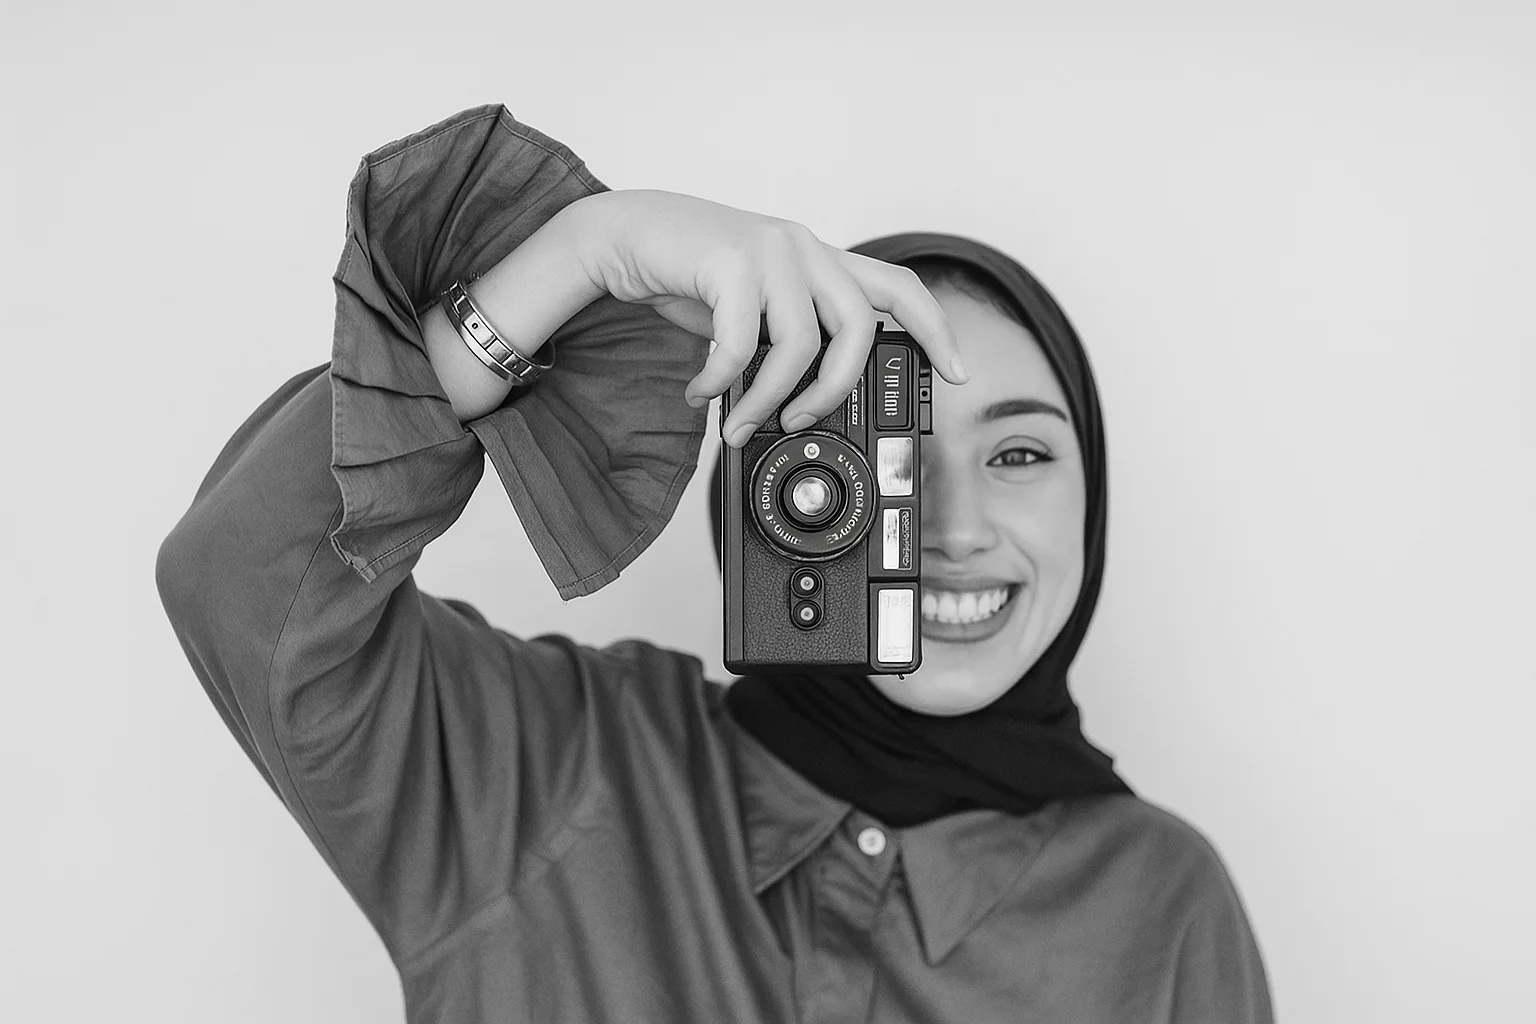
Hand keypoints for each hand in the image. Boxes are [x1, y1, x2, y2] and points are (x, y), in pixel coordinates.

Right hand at [566, 189, 968, 446]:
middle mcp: (805, 248)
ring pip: (800, 344)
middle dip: (836, 389)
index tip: (956, 372)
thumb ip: (786, 342)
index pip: (899, 288)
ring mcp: (772, 249)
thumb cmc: (688, 276)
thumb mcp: (751, 310)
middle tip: (801, 421)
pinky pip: (742, 341)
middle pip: (859, 327)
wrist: (621, 235)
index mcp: (819, 261)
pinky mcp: (731, 258)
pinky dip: (721, 380)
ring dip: (766, 399)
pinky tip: (701, 391)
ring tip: (738, 421)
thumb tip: (802, 405)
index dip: (936, 331)